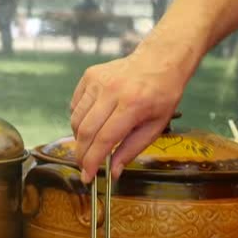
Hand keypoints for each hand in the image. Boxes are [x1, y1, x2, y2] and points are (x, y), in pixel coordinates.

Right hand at [70, 45, 192, 182]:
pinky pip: (75, 106)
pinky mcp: (89, 76)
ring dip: (79, 138)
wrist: (160, 60)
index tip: (87, 177)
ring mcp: (98, 81)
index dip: (92, 161)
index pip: (104, 139)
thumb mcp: (156, 126)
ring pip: (76, 119)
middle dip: (81, 154)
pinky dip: (78, 120)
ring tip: (89, 145)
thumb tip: (113, 172)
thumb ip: (132, 150)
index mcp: (133, 104)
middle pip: (85, 131)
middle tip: (83, 166)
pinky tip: (91, 122)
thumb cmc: (162, 94)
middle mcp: (112, 90)